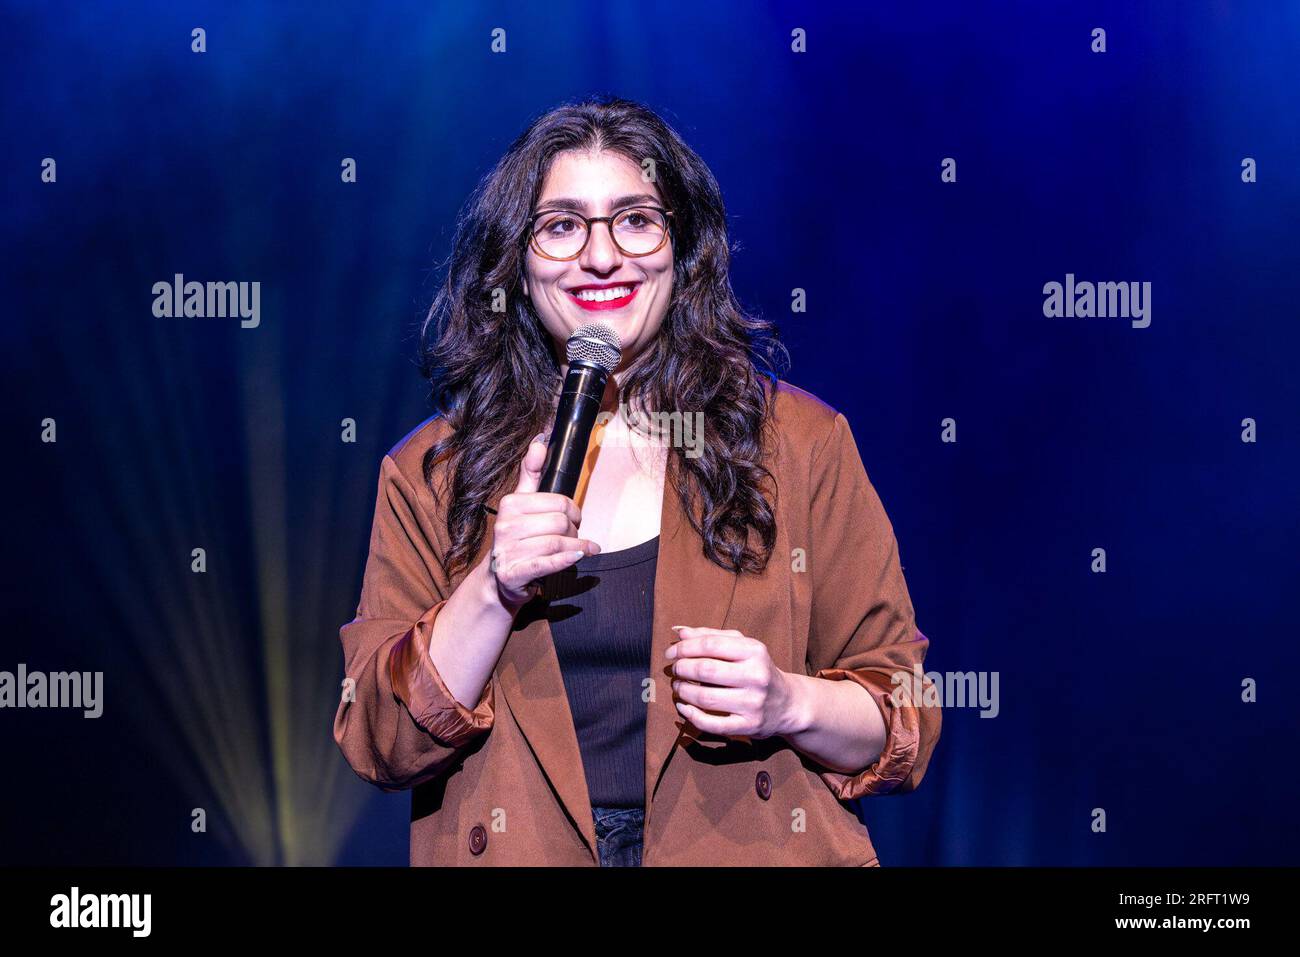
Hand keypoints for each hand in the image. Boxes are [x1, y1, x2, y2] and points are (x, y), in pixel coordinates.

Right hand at [485, 433, 600, 611]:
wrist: (500, 578)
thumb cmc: (518, 537)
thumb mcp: (522, 503)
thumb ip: (531, 473)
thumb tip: (540, 440)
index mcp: (510, 504)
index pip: (558, 501)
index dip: (573, 510)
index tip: (575, 518)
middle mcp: (505, 526)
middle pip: (560, 522)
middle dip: (575, 531)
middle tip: (575, 536)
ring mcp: (507, 551)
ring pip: (557, 543)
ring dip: (577, 547)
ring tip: (582, 549)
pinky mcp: (513, 573)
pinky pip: (547, 563)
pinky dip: (566, 559)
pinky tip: (577, 557)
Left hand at [664, 627, 801, 739]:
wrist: (787, 703)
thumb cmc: (757, 669)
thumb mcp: (742, 646)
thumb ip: (711, 636)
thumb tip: (679, 632)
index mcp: (754, 651)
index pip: (710, 645)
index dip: (684, 648)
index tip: (671, 653)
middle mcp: (756, 676)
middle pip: (705, 670)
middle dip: (682, 669)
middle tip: (675, 670)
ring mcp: (753, 703)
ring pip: (705, 697)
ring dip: (683, 691)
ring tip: (678, 687)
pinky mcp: (748, 726)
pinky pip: (712, 724)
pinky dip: (691, 716)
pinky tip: (683, 707)